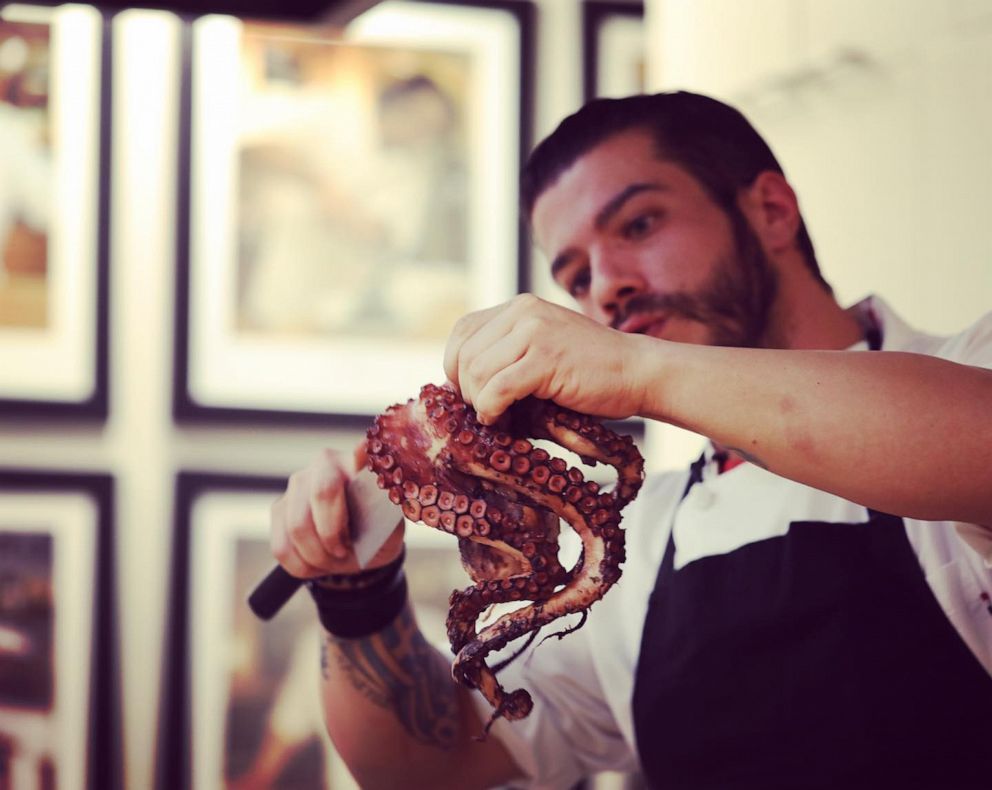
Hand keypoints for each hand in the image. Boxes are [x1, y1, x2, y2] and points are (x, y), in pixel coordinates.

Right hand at [270, 444, 403, 577]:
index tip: (364, 448)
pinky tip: (316, 562)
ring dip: (318, 557)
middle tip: (345, 552)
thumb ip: (386, 517)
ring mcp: (297, 485)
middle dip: (333, 535)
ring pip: (297, 527)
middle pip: (322, 494)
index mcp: (359, 464)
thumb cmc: (377, 532)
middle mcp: (324, 464)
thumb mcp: (390, 528)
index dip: (361, 453)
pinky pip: (282, 547)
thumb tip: (385, 501)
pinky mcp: (278, 508)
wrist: (356, 548)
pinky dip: (302, 566)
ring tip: (333, 560)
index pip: (360, 456)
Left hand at [443, 293, 646, 423]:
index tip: (468, 393)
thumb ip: (507, 354)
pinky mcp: (546, 358)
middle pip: (465, 354)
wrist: (638, 372)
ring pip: (476, 372)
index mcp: (520, 308)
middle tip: (484, 412)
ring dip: (479, 403)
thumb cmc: (591, 372)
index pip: (462, 332)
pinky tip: (501, 420)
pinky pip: (498, 388)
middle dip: (466, 390)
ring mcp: (535, 332)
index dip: (454, 366)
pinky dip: (491, 410)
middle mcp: (524, 312)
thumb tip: (460, 386)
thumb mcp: (542, 349)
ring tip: (495, 417)